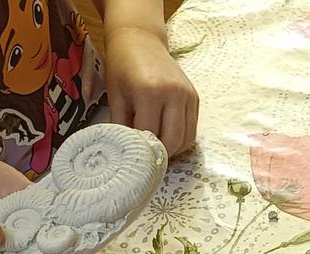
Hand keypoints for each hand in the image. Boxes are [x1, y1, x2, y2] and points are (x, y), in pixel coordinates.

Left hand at [104, 28, 199, 156]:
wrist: (140, 40)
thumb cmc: (122, 67)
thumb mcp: (115, 96)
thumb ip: (120, 126)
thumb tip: (125, 153)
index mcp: (149, 92)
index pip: (148, 135)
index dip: (140, 150)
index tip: (132, 156)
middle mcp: (173, 93)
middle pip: (172, 141)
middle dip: (159, 154)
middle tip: (146, 157)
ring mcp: (187, 95)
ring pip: (186, 138)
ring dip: (173, 149)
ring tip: (157, 148)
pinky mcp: (194, 97)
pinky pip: (192, 128)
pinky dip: (182, 139)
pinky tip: (167, 137)